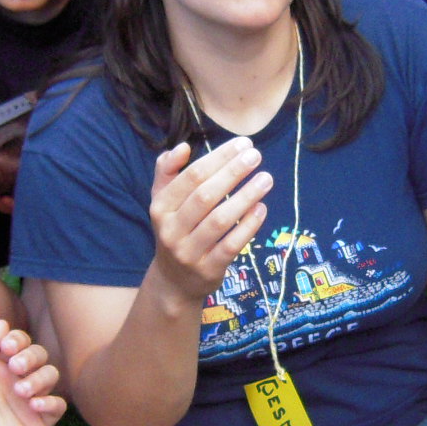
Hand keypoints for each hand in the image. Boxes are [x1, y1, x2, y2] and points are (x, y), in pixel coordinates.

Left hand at [0, 321, 64, 425]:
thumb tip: (2, 322)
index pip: (17, 342)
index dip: (17, 339)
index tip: (7, 349)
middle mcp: (14, 380)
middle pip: (38, 354)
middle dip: (31, 356)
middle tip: (15, 369)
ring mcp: (28, 401)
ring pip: (52, 375)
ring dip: (40, 377)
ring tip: (21, 392)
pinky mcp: (40, 422)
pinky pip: (59, 404)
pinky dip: (51, 400)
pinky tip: (34, 405)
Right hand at [146, 138, 271, 301]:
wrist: (173, 281)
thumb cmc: (175, 230)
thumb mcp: (163, 201)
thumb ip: (167, 171)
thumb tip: (183, 147)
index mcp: (160, 208)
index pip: (191, 177)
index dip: (218, 158)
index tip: (242, 144)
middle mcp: (171, 230)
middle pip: (205, 196)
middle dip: (233, 172)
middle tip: (256, 156)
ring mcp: (189, 252)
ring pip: (220, 220)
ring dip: (245, 196)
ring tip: (266, 178)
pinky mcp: (209, 269)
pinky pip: (231, 245)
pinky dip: (248, 226)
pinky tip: (262, 208)